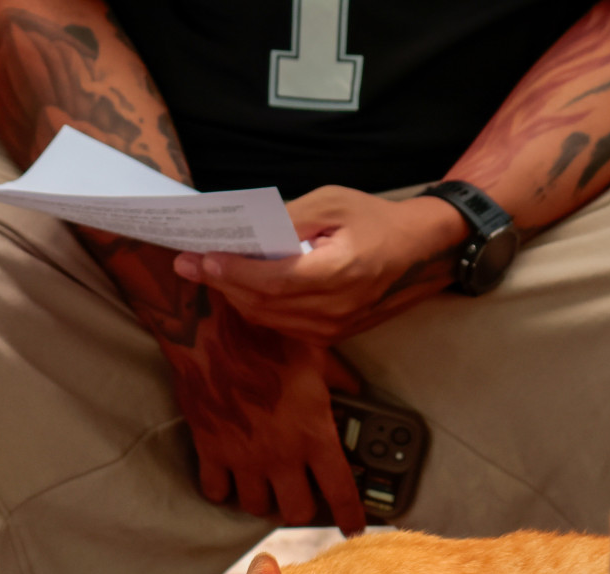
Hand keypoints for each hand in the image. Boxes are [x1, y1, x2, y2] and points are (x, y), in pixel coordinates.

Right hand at [155, 294, 366, 531]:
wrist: (213, 331)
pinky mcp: (211, 451)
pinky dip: (222, 489)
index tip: (353, 527)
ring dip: (263, 499)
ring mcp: (243, 458)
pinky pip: (214, 490)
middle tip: (302, 495)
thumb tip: (354, 388)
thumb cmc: (267, 336)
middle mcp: (281, 455)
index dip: (350, 516)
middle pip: (296, 511)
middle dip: (302, 508)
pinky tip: (228, 477)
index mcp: (314, 434)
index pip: (340, 492)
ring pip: (255, 506)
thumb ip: (338, 379)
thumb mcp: (316, 354)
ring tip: (266, 485)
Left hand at [172, 187, 466, 343]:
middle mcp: (336, 309)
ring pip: (268, 319)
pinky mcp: (332, 336)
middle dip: (222, 283)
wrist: (421, 252)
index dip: (233, 272)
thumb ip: (290, 217)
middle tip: (187, 263)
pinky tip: (239, 286)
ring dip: (235, 296)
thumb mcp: (334, 202)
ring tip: (207, 272)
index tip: (201, 258)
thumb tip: (247, 231)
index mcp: (340, 272)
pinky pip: (283, 325)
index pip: (274, 281)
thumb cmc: (378, 220)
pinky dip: (256, 306)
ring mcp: (334, 329)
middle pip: (264, 304)